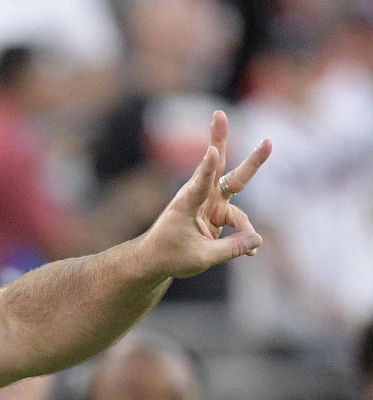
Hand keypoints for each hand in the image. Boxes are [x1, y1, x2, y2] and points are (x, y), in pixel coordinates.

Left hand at [138, 110, 271, 279]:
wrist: (156, 259)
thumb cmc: (170, 256)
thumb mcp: (201, 258)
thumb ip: (230, 248)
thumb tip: (257, 241)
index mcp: (186, 206)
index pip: (199, 184)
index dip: (207, 168)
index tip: (213, 149)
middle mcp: (199, 198)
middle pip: (214, 165)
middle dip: (218, 138)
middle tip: (219, 114)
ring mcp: (211, 202)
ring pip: (237, 183)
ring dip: (253, 162)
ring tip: (268, 142)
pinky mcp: (219, 211)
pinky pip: (239, 221)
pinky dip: (244, 235)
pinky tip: (251, 252)